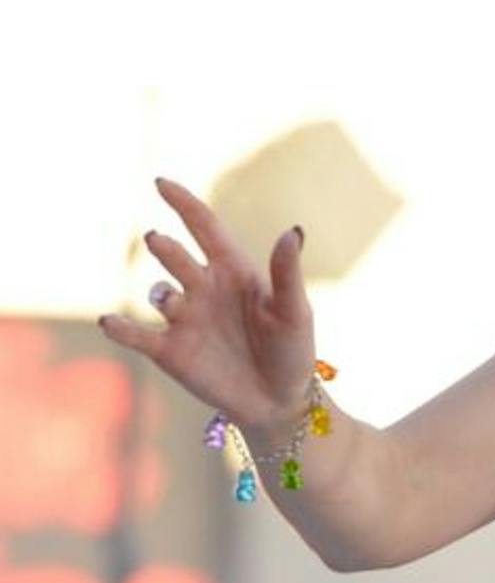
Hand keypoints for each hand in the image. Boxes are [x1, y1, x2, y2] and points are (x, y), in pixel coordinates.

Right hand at [98, 179, 317, 432]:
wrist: (279, 400)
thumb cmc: (292, 350)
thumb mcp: (295, 311)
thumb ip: (287, 273)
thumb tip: (293, 230)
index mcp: (235, 271)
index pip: (205, 228)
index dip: (184, 204)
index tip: (161, 182)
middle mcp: (204, 289)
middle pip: (176, 256)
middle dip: (165, 248)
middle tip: (158, 241)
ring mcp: (184, 318)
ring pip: (158, 293)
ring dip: (159, 292)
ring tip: (169, 298)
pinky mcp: (168, 350)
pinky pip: (136, 334)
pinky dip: (120, 328)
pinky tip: (111, 322)